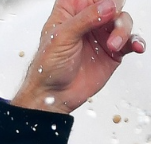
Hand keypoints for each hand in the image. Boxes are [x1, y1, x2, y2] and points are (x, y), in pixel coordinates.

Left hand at [12, 0, 144, 113]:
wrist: (53, 95)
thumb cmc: (47, 67)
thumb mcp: (61, 37)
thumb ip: (85, 19)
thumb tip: (108, 5)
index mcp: (70, 12)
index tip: (107, 4)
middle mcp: (88, 21)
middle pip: (112, 4)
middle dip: (115, 11)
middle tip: (112, 20)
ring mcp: (101, 35)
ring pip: (123, 20)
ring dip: (123, 30)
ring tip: (112, 45)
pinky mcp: (113, 51)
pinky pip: (130, 40)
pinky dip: (135, 41)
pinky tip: (135, 46)